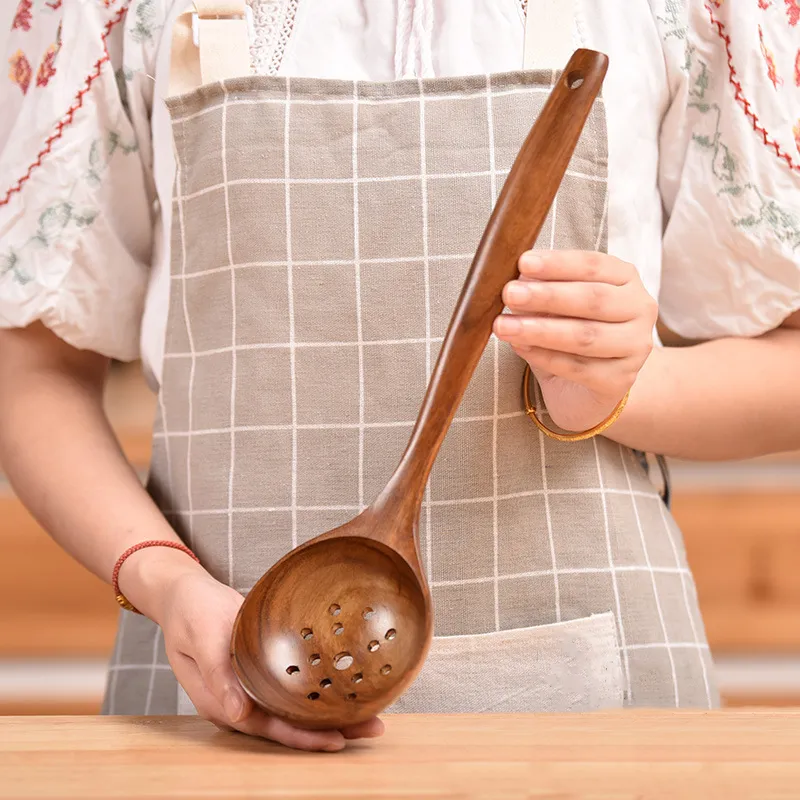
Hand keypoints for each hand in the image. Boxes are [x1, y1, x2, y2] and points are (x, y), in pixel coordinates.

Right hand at [120, 548, 383, 750]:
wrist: (183, 592)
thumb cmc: (190, 611)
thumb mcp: (201, 636)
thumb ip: (218, 674)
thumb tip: (237, 713)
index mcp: (222, 701)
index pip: (269, 728)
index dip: (303, 737)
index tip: (337, 740)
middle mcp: (240, 700)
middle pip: (288, 724)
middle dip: (329, 730)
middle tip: (373, 728)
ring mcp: (250, 686)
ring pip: (294, 708)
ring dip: (330, 713)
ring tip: (370, 715)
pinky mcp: (259, 669)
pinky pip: (292, 687)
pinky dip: (319, 689)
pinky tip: (345, 686)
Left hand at [493, 250, 656, 432]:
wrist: (585, 387)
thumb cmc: (569, 334)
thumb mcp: (555, 306)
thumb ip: (542, 289)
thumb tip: (516, 278)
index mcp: (625, 279)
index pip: (593, 265)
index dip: (558, 264)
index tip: (523, 262)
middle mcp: (639, 309)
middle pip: (592, 299)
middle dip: (547, 296)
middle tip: (509, 294)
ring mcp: (635, 347)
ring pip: (585, 336)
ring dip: (540, 330)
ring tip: (503, 326)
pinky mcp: (621, 380)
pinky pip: (578, 368)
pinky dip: (544, 357)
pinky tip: (520, 348)